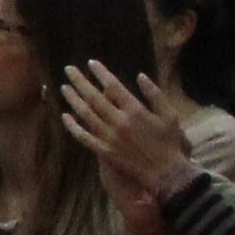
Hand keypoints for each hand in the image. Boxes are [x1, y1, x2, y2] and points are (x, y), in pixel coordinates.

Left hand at [61, 59, 201, 206]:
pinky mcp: (104, 150)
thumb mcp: (170, 114)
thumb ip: (155, 94)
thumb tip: (140, 75)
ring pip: (85, 114)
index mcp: (135, 111)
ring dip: (73, 99)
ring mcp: (109, 136)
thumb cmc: (170, 142)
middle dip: (80, 81)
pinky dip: (72, 126)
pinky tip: (65, 116)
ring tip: (64, 87)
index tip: (91, 63)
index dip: (100, 74)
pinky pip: (83, 136)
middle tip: (68, 69)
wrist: (166, 172)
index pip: (113, 86)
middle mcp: (119, 122)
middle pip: (94, 97)